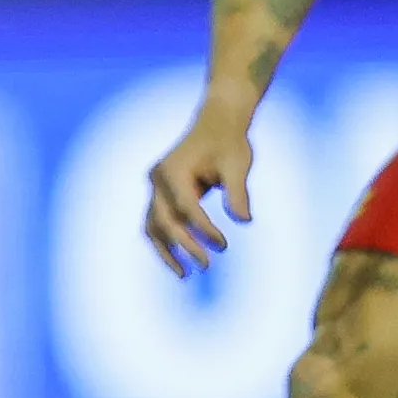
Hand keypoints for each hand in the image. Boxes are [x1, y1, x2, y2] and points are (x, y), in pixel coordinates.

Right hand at [144, 96, 257, 276]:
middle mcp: (158, 178)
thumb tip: (244, 220)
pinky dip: (167, 241)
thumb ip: (238, 192)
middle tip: (207, 265)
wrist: (217, 123)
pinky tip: (181, 259)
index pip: (186, 207)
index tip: (223, 244)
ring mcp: (156, 186)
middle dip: (185, 245)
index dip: (203, 229)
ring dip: (167, 250)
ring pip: (153, 225)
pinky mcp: (160, 193)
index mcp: (173, 169)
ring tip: (184, 274)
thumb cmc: (229, 142)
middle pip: (164, 220)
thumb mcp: (237, 165)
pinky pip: (158, 221)